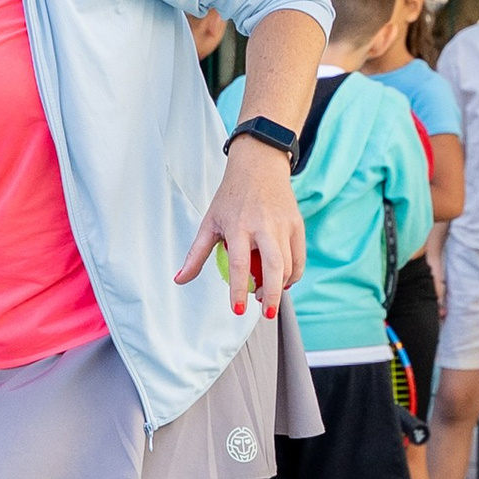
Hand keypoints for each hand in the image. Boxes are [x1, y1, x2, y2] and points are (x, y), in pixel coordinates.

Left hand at [176, 135, 306, 317]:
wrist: (259, 166)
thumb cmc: (231, 197)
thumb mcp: (210, 222)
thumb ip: (197, 254)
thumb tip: (180, 279)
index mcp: (238, 225)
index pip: (238, 263)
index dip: (237, 289)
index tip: (238, 310)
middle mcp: (263, 225)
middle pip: (273, 266)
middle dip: (271, 294)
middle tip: (265, 312)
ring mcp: (283, 225)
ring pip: (288, 264)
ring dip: (279, 286)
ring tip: (265, 296)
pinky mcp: (297, 224)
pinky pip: (299, 257)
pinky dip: (292, 274)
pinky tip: (281, 282)